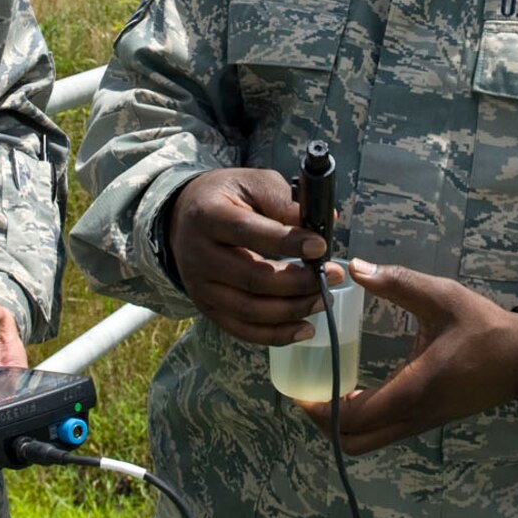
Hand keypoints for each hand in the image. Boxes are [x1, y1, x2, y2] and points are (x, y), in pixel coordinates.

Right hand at [167, 167, 328, 344]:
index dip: (287, 241)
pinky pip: (243, 330)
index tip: (321, 246)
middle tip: (334, 275)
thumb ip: (284, 200)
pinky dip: (276, 335)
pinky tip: (305, 328)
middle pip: (253, 278)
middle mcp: (199, 255)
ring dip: (293, 309)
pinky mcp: (207, 308)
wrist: (183, 218)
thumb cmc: (226, 197)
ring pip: (250, 310)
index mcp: (209, 216)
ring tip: (324, 299)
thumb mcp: (251, 183)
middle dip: (299, 282)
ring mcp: (200, 287)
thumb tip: (323, 225)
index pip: (248, 233)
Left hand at [296, 258, 517, 453]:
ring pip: (370, 441)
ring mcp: (422, 422)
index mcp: (414, 390)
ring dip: (342, 423)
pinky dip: (361, 420)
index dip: (320, 408)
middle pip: (355, 442)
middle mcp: (415, 415)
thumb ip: (397, 283)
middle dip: (324, 423)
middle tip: (306, 391)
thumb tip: (353, 268)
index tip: (298, 389)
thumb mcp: (440, 297)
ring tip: (325, 387)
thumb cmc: (483, 327)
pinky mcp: (428, 419)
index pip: (354, 416)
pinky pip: (385, 431)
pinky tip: (353, 388)